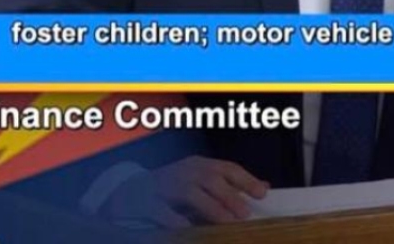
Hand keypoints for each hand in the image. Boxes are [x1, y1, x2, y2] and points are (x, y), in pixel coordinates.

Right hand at [102, 157, 268, 228]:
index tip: (262, 193)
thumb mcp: (201, 181)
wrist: (129, 191)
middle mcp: (184, 171)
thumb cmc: (172, 188)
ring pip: (190, 193)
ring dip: (210, 207)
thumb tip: (264, 187)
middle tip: (244, 213)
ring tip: (226, 221)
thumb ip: (230, 185)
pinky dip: (174, 218)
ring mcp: (164, 184)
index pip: (226, 168)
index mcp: (199, 165)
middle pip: (210, 179)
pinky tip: (187, 228)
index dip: (245, 179)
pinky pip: (162, 209)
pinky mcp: (147, 201)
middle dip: (229, 195)